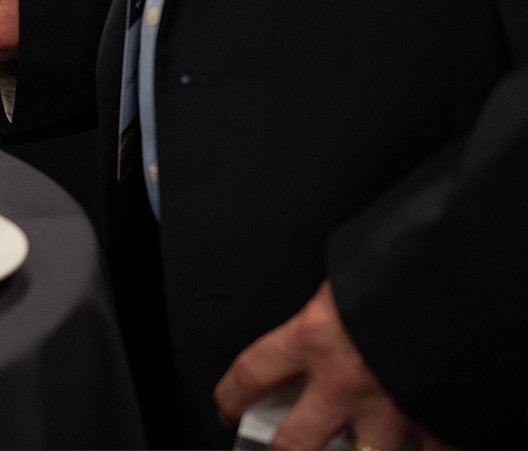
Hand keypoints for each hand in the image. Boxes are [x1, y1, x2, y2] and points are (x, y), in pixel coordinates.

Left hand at [214, 282, 451, 450]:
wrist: (463, 269)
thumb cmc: (402, 260)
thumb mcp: (344, 276)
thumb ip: (328, 306)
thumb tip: (325, 313)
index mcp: (313, 335)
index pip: (250, 374)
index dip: (230, 398)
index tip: (227, 407)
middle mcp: (345, 381)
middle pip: (292, 444)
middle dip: (277, 450)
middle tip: (274, 447)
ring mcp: (391, 409)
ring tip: (350, 448)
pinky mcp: (437, 421)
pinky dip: (422, 449)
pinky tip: (415, 444)